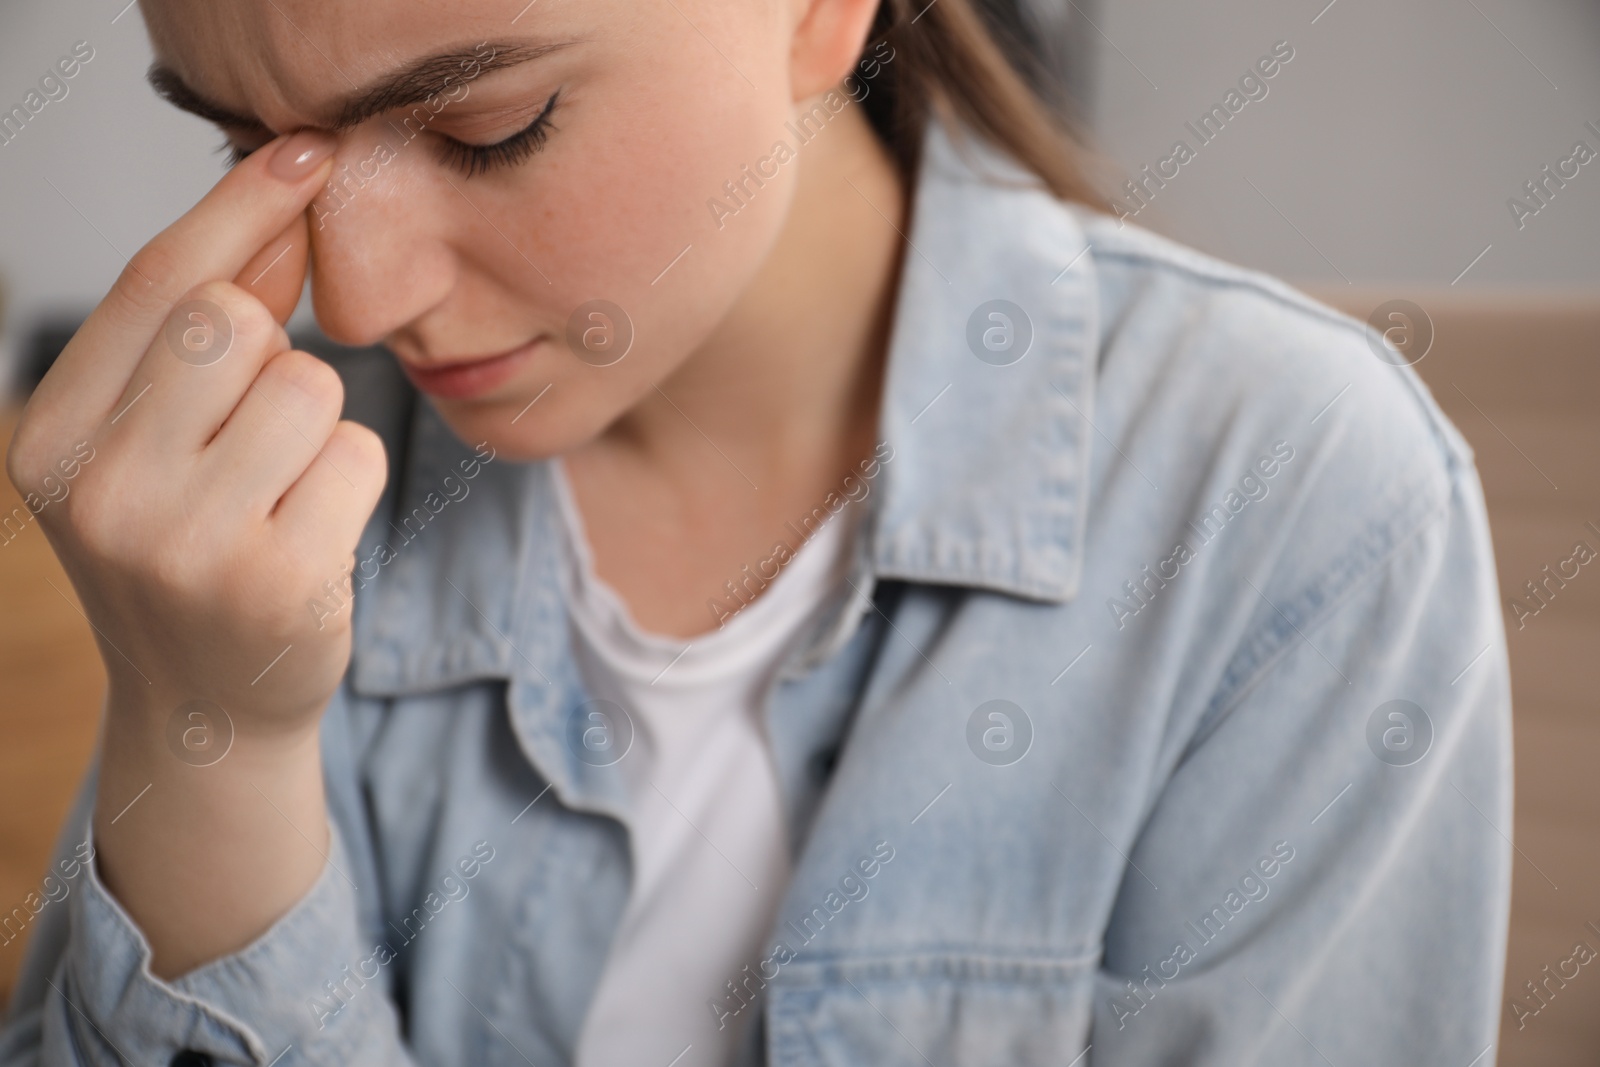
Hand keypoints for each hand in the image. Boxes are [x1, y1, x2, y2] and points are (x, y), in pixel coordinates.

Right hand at [7, 130, 386, 738]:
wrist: (208, 709)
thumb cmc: (189, 553)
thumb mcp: (154, 445)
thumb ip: (197, 337)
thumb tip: (282, 216)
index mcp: (52, 440)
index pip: (150, 285)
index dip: (237, 206)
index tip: (307, 151)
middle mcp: (102, 491)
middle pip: (228, 322)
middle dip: (269, 350)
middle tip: (252, 427)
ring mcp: (187, 544)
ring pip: (308, 386)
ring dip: (316, 423)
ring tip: (278, 491)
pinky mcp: (278, 583)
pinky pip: (356, 454)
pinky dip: (350, 478)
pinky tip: (310, 533)